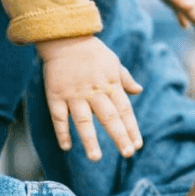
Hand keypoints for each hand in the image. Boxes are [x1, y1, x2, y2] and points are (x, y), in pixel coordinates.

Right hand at [37, 35, 143, 160]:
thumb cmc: (92, 51)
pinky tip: (66, 146)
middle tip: (127, 153)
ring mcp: (74, 94)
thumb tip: (139, 91)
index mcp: (110, 83)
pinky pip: (59, 117)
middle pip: (109, 117)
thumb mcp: (113, 61)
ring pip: (83, 120)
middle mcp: (94, 91)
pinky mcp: (56, 95)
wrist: (65, 37)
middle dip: (119, 136)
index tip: (137, 145)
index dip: (131, 128)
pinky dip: (62, 132)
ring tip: (96, 158)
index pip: (124, 110)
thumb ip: (125, 78)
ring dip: (90, 140)